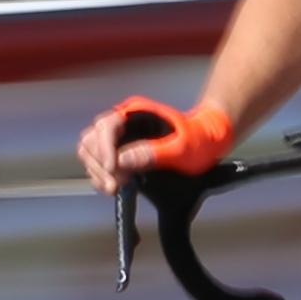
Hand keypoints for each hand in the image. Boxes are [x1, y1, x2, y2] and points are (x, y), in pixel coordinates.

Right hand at [81, 98, 228, 194]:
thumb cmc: (200, 139)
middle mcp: (123, 121)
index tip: (113, 169)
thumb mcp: (182, 148)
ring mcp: (120, 136)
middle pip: (92, 139)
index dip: (104, 148)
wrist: (210, 140)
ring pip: (90, 150)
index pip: (106, 126)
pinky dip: (101, 175)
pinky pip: (100, 162)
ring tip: (113, 187)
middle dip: (98, 164)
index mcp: (135, 112)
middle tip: (113, 185)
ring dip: (96, 171)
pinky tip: (114, 186)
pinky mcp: (121, 151)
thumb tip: (122, 161)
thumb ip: (153, 153)